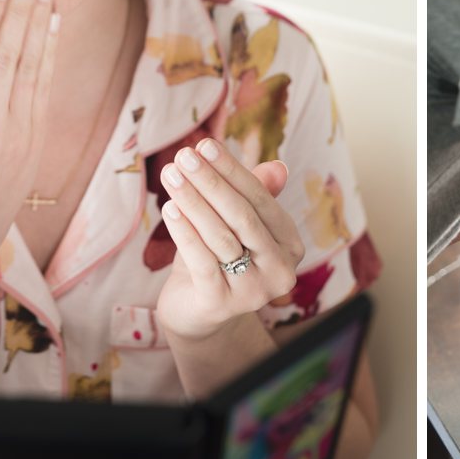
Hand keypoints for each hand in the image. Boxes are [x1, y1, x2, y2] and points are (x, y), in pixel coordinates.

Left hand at [154, 139, 306, 341]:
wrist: (197, 313)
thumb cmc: (219, 258)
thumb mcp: (235, 224)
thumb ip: (256, 195)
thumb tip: (278, 167)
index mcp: (290, 244)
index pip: (261, 199)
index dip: (232, 170)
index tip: (205, 145)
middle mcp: (280, 269)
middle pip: (242, 216)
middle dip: (210, 182)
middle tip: (183, 155)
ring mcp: (253, 291)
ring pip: (220, 236)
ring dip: (192, 200)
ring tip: (170, 174)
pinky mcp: (222, 304)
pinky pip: (201, 261)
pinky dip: (184, 232)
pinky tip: (168, 209)